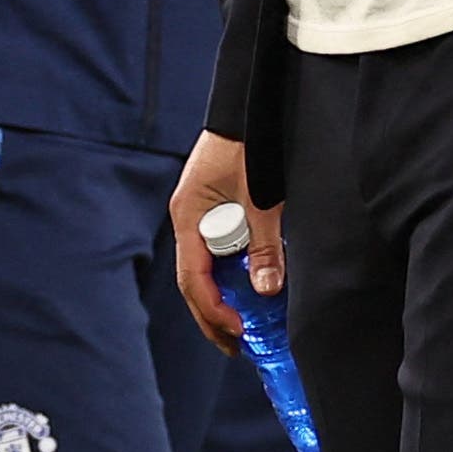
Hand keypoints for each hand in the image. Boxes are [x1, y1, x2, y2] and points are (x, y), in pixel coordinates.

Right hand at [168, 132, 273, 349]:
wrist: (249, 105)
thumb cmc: (252, 145)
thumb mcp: (263, 200)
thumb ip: (263, 245)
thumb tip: (265, 290)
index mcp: (189, 217)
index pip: (193, 279)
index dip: (213, 310)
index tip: (236, 331)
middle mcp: (187, 219)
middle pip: (193, 280)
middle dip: (213, 316)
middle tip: (235, 346)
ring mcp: (198, 213)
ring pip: (204, 267)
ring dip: (220, 297)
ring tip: (241, 327)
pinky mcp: (212, 207)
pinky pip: (215, 250)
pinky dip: (228, 274)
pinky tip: (245, 288)